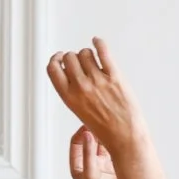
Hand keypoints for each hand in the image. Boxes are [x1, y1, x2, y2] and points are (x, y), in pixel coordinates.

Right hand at [46, 38, 144, 152]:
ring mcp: (98, 80)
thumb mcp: (80, 112)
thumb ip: (74, 93)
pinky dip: (99, 43)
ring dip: (87, 54)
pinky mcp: (114, 76)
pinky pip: (103, 51)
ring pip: (85, 53)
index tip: (59, 57)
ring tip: (92, 60)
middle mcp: (81, 87)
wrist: (125, 137)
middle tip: (80, 61)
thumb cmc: (105, 129)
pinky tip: (98, 41)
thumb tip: (74, 73)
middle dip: (74, 57)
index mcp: (69, 97)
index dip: (55, 60)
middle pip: (69, 57)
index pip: (53, 69)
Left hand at [68, 125, 122, 178]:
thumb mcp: (90, 176)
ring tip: (113, 128)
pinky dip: (119, 145)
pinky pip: (117, 152)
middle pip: (91, 141)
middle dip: (96, 131)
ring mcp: (104, 166)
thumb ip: (88, 154)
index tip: (90, 122)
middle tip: (103, 121)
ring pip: (105, 145)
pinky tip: (122, 139)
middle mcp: (90, 164)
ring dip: (108, 137)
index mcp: (78, 166)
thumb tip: (86, 134)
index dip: (82, 131)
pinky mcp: (117, 168)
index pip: (76, 142)